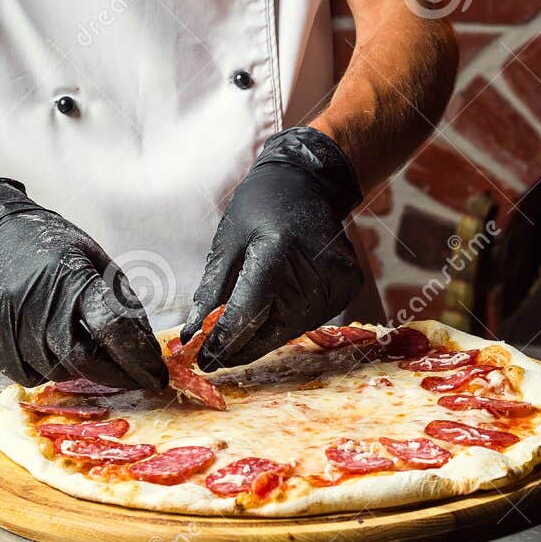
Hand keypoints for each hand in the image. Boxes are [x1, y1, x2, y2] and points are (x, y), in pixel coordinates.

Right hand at [0, 178, 165, 388]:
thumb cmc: (50, 247)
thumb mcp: (94, 258)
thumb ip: (119, 300)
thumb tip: (144, 346)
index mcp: (70, 277)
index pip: (112, 328)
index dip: (138, 359)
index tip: (156, 375)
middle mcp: (36, 303)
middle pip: (83, 360)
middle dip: (114, 375)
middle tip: (131, 377)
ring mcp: (6, 323)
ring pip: (55, 371)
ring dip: (78, 368)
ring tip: (81, 346)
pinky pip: (25, 374)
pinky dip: (45, 368)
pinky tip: (48, 346)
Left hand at [181, 127, 363, 368]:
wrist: (310, 181)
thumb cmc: (262, 205)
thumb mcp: (228, 241)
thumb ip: (212, 290)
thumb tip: (192, 334)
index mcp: (277, 255)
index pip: (247, 315)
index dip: (222, 342)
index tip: (202, 359)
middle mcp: (313, 272)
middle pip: (270, 331)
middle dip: (239, 347)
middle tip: (214, 356)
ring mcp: (336, 281)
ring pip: (290, 330)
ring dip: (262, 338)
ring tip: (238, 336)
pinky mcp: (348, 286)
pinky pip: (310, 319)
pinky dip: (286, 323)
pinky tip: (270, 315)